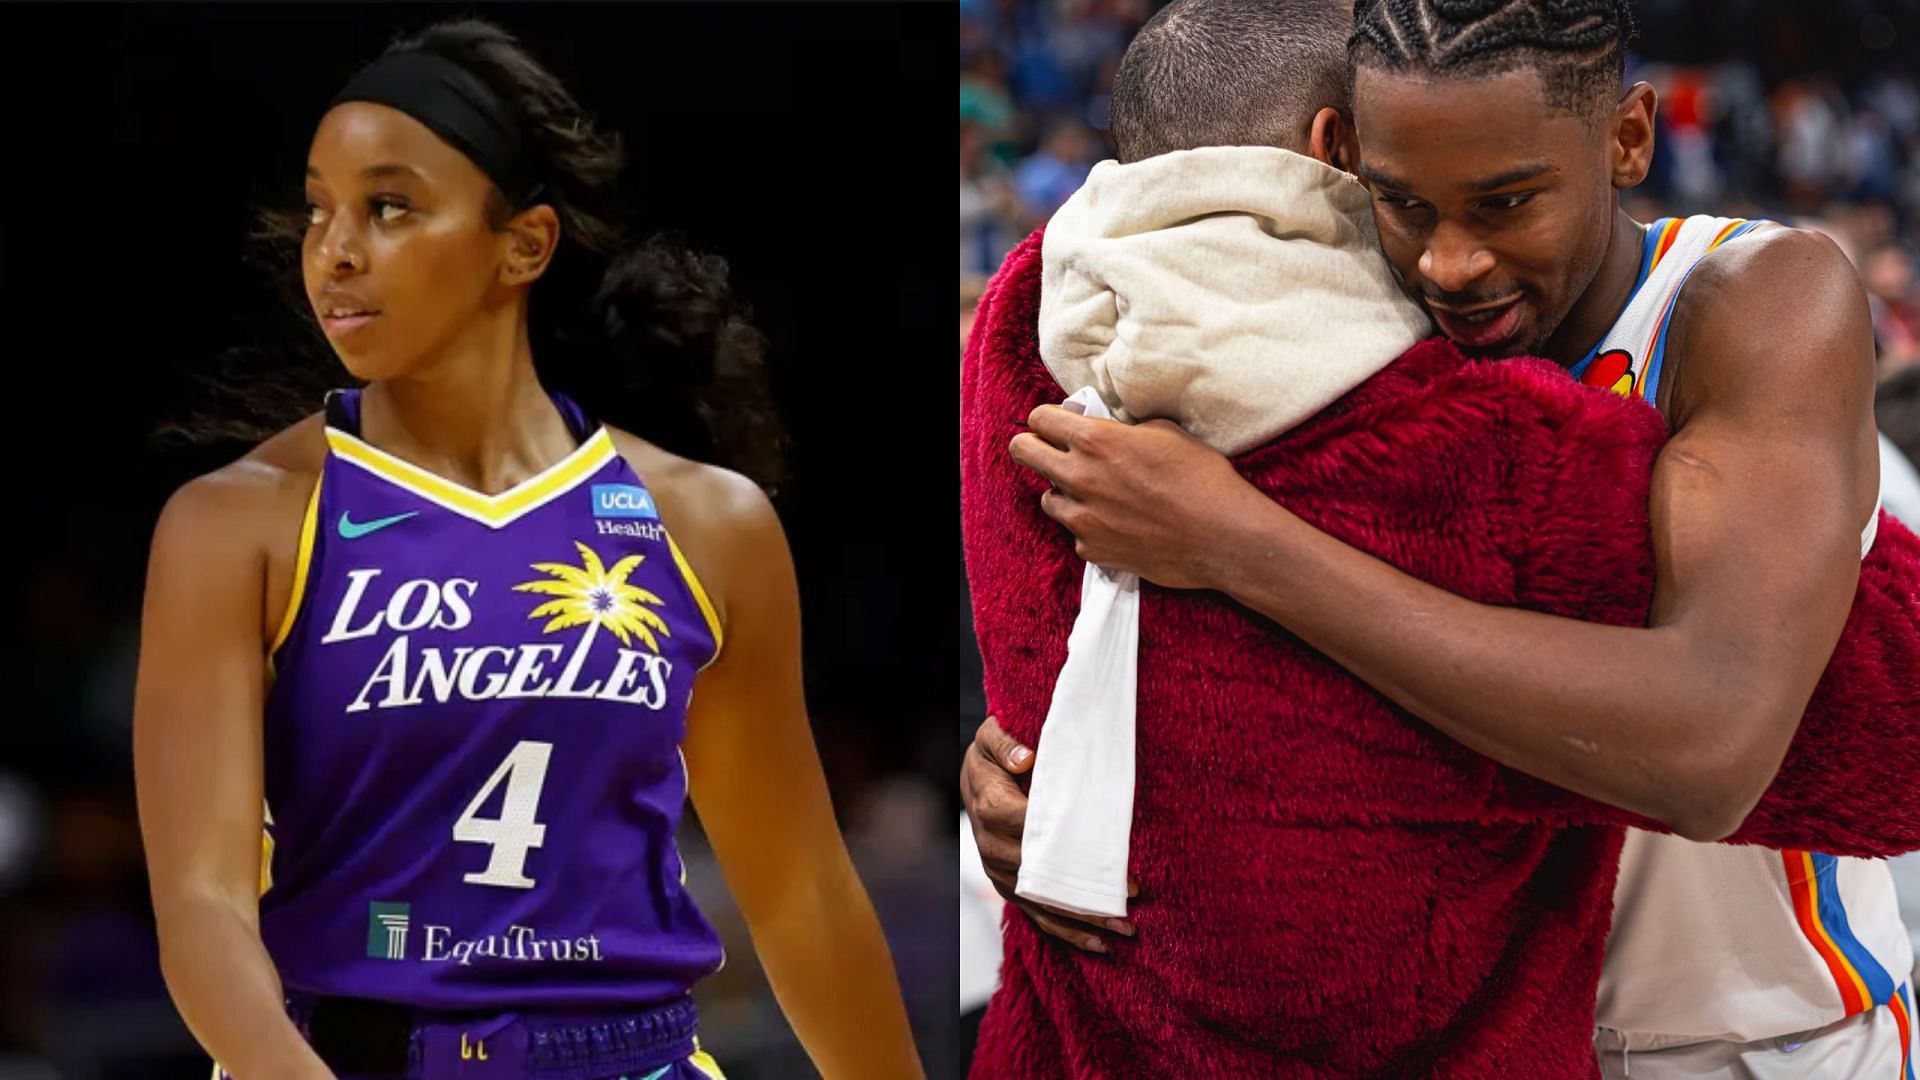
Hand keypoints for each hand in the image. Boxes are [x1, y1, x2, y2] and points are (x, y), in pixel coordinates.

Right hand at [961, 715, 1135, 951]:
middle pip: (1043, 880)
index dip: (1073, 850)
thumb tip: (1026, 758)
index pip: (1036, 835)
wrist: (972, 781)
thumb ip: (1005, 744)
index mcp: (993, 811)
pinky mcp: (1010, 887)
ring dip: (1083, 922)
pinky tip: (1098, 944)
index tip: (1109, 862)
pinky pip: (1037, 914)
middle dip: (1084, 896)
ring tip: (1123, 931)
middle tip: (1128, 906)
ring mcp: (1001, 873)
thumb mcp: (992, 738)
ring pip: (1043, 905)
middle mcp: (994, 849)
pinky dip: (1067, 932)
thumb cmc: (990, 758)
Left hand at [1009, 406, 1258, 589]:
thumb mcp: (1164, 432)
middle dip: (1035, 447)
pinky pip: (1075, 532)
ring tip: (1099, 494)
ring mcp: (1080, 518)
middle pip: (1023, 452)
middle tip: (1056, 451)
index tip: (1057, 425)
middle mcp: (1078, 477)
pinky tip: (1120, 524)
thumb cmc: (1201, 478)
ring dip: (1065, 492)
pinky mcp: (1090, 549)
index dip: (1046, 419)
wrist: (1221, 536)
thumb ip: (1122, 430)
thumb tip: (1107, 430)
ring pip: (1047, 498)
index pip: (1038, 419)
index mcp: (1094, 440)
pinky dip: (1089, 526)